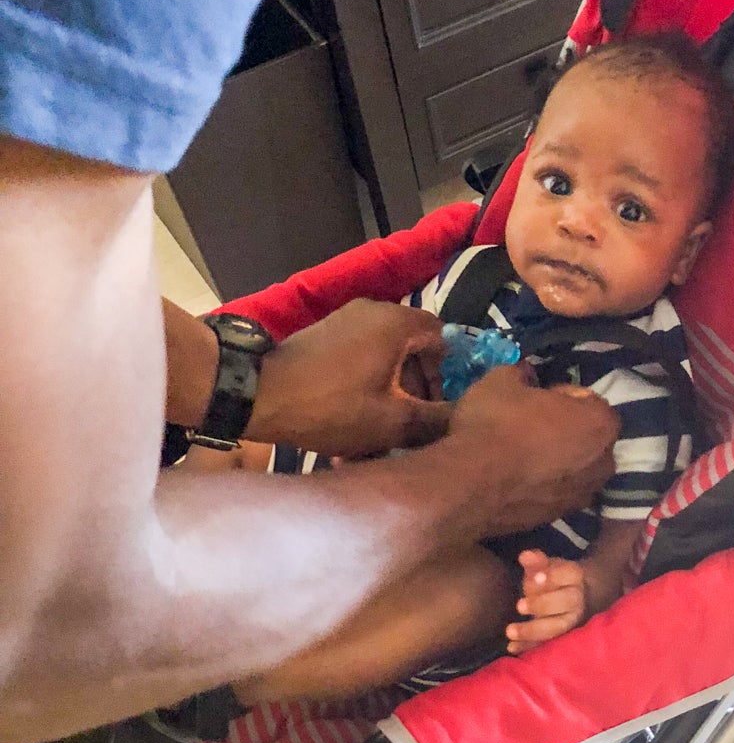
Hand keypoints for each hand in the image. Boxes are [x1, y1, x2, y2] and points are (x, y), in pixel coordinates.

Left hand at [248, 300, 446, 455]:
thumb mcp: (392, 421)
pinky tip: (361, 421)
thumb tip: (466, 419)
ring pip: (387, 357)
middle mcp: (374, 311)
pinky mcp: (326, 337)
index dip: (451, 375)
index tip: (443, 408)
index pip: (445, 338)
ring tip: (387, 431)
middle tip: (417, 424)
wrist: (258, 395)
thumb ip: (436, 419)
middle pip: (415, 348)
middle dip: (421, 388)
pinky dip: (370, 385)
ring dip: (394, 391)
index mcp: (397, 322)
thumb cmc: (332, 406)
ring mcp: (346, 321)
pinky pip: (363, 358)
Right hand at [448, 367, 617, 536]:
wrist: (470, 485)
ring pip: (573, 468)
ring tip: (521, 454)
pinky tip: (515, 478)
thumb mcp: (502, 380)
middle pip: (586, 437)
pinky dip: (543, 484)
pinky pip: (555, 491)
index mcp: (600, 422)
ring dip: (556, 459)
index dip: (559, 395)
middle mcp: (603, 462)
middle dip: (565, 430)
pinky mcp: (559, 517)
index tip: (535, 397)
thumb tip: (523, 374)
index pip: (587, 399)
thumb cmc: (495, 424)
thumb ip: (520, 373)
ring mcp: (583, 494)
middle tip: (529, 424)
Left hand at [507, 550, 587, 651]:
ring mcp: (572, 622)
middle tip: (519, 606)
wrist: (578, 598)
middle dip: (542, 604)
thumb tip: (525, 556)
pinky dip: (529, 647)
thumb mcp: (546, 567)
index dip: (552, 577)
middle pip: (566, 602)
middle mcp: (578, 601)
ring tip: (510, 631)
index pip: (568, 575)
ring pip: (557, 627)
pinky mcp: (562, 638)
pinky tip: (512, 647)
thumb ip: (536, 562)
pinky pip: (547, 644)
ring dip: (533, 630)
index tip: (535, 577)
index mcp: (575, 578)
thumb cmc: (555, 581)